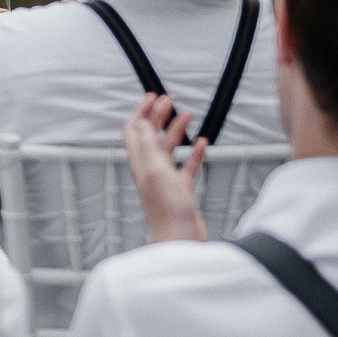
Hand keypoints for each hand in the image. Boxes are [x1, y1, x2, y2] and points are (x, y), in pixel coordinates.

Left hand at [121, 93, 209, 242]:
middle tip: (169, 102)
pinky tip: (203, 144)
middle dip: (158, 116)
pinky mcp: (180, 191)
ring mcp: (165, 180)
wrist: (181, 239)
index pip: (134, 130)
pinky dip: (194, 153)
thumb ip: (147, 145)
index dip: (141, 111)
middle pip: (151, 136)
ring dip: (177, 131)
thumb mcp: (155, 170)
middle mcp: (150, 169)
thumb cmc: (167, 209)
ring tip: (188, 115)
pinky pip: (186, 167)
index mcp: (140, 163)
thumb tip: (141, 122)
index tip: (153, 97)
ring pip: (169, 149)